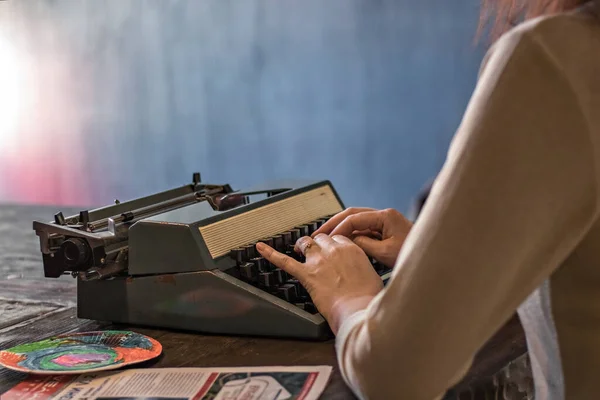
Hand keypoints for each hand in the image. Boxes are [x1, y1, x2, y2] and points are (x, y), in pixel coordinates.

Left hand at [256, 234, 383, 333]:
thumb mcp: (373, 275)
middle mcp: (334, 250)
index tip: (332, 249)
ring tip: (299, 250)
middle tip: (316, 253)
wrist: (358, 309)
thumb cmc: (367, 298)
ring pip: (306, 243)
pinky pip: (285, 262)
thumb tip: (360, 272)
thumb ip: (362, 267)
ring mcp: (319, 261)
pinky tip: (261, 248)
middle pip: (321, 238)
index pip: (338, 238)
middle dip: (318, 244)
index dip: (333, 244)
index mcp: (352, 249)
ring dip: (302, 246)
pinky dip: (271, 254)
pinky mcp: (307, 274)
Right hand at [313, 207, 412, 267]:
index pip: (354, 218)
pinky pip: (364, 229)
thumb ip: (364, 245)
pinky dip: (351, 235)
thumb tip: (348, 242)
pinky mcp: (386, 230)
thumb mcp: (385, 253)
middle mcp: (384, 215)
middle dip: (334, 224)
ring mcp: (385, 222)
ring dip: (341, 229)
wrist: (433, 260)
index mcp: (385, 216)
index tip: (327, 239)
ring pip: (357, 221)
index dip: (338, 229)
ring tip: (326, 238)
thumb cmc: (414, 255)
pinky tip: (342, 243)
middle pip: (352, 214)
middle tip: (318, 234)